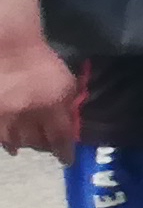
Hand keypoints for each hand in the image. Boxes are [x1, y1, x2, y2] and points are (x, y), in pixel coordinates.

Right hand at [0, 29, 80, 156]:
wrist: (11, 48)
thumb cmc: (42, 62)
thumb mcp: (66, 82)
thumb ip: (69, 103)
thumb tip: (71, 121)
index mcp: (51, 106)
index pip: (60, 137)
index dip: (64, 152)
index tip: (67, 160)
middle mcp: (27, 115)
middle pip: (36, 142)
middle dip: (44, 146)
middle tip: (47, 145)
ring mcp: (6, 114)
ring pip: (16, 141)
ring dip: (25, 145)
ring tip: (29, 144)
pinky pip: (0, 135)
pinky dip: (6, 142)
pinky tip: (11, 146)